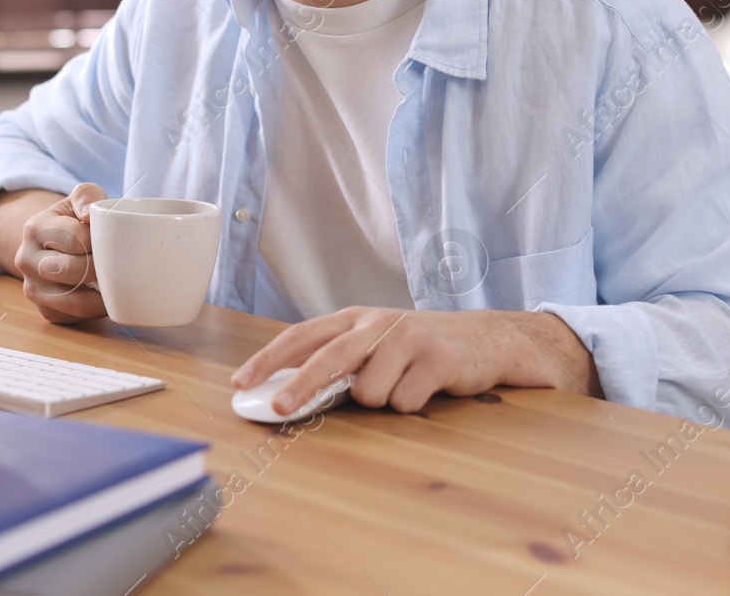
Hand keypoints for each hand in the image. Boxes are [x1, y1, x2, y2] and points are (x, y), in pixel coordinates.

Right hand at [14, 183, 107, 323]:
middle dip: (102, 268)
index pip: (76, 239)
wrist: (52, 244)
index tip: (114, 240)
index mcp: (35, 229)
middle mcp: (26, 260)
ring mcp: (33, 289)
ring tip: (118, 281)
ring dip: (103, 293)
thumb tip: (89, 215)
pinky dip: (98, 308)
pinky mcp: (46, 311)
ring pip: (76, 301)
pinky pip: (78, 317)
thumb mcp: (79, 199)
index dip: (102, 241)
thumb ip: (87, 196)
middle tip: (121, 263)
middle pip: (73, 271)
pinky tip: (105, 293)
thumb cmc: (74, 220)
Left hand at [230, 307, 601, 415]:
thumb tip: (287, 394)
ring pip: (370, 391)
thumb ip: (339, 363)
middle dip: (300, 387)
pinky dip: (411, 405)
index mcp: (355, 319)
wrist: (488, 340)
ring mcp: (406, 337)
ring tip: (405, 386)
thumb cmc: (422, 348)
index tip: (242, 382)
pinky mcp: (435, 357)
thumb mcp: (377, 346)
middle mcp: (376, 323)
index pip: (301, 336)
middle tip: (278, 411)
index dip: (269, 359)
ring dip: (383, 401)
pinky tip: (427, 388)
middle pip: (326, 358)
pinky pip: (404, 401)